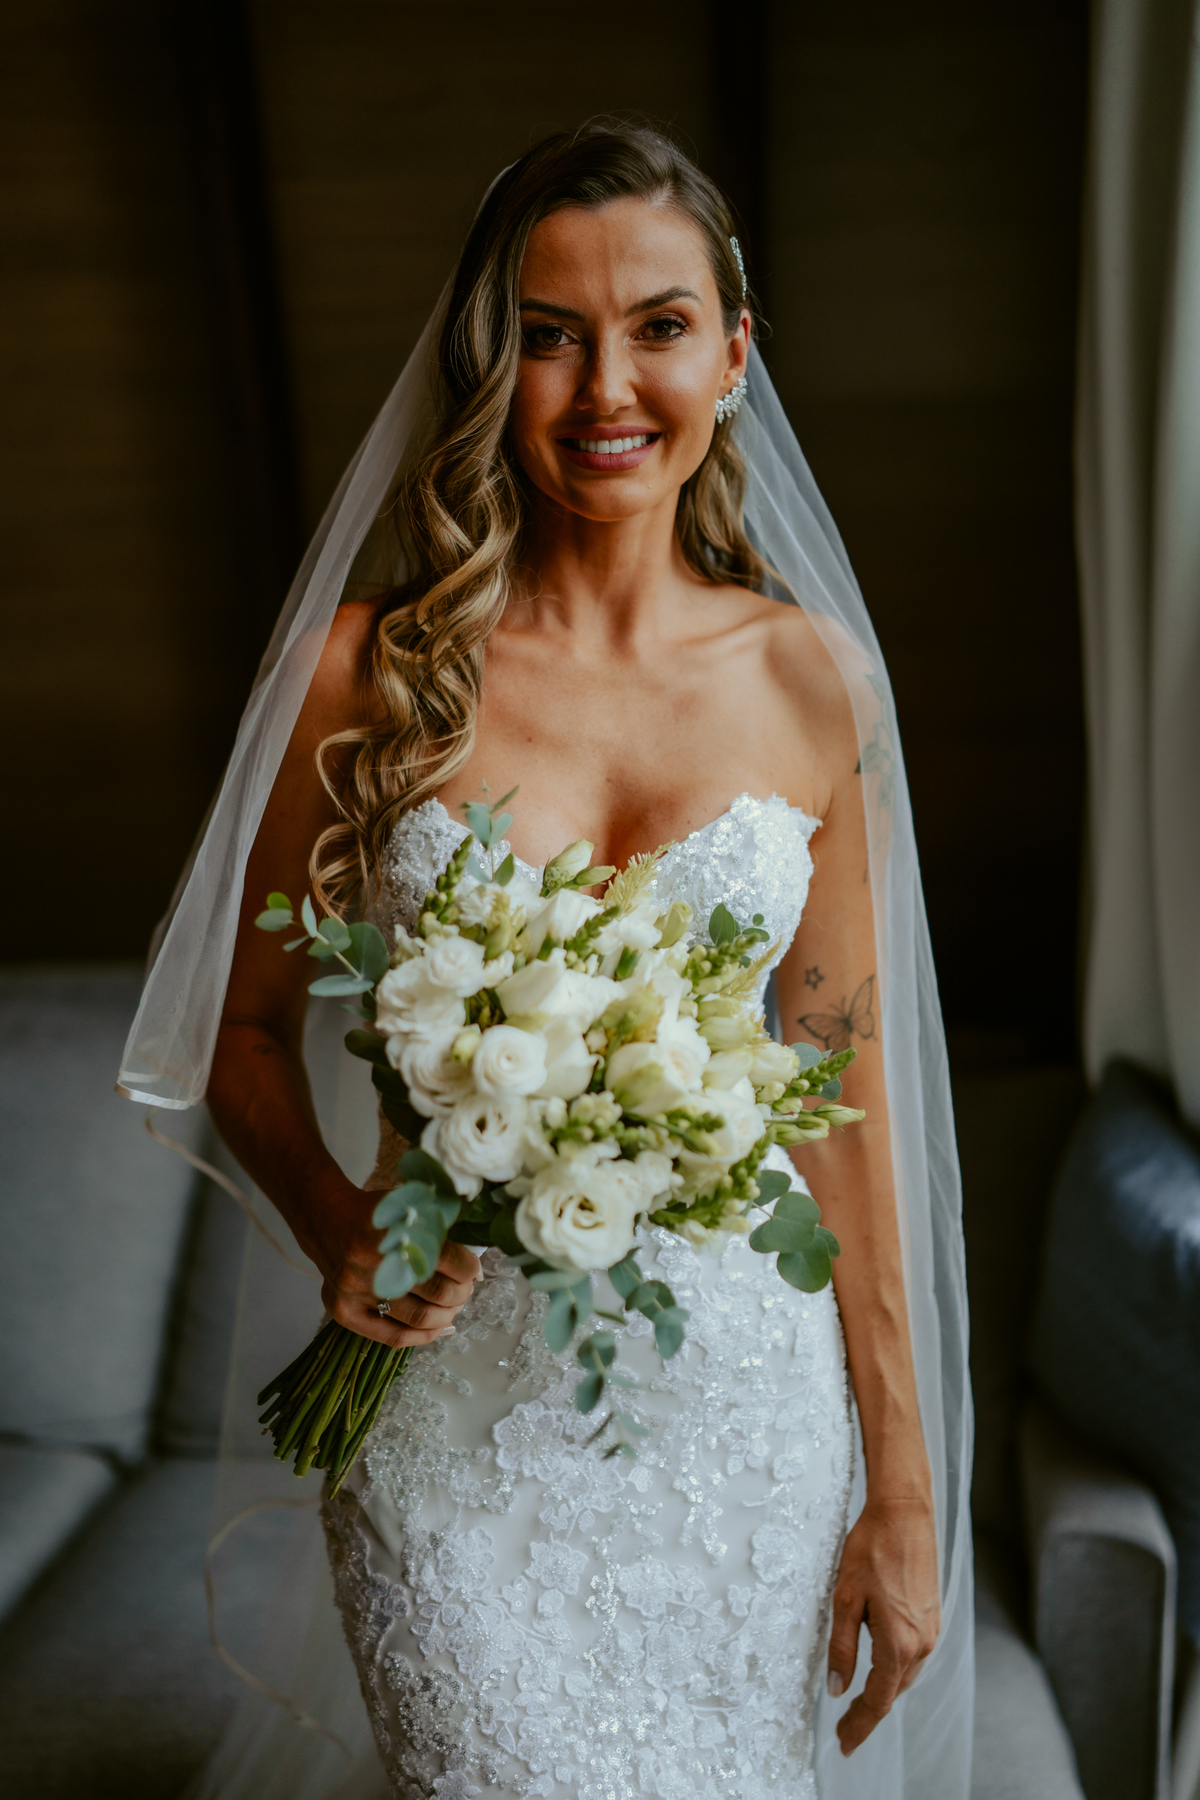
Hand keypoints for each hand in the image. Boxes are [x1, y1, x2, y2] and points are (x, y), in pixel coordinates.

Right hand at [296, 1172, 480, 1350]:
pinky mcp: (344, 1312)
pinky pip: (392, 1337)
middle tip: (465, 1288)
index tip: (474, 1269)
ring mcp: (354, 1292)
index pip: (444, 1257)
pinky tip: (439, 1327)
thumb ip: (440, 1228)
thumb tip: (475, 1266)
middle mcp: (369, 1263)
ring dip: (447, 1315)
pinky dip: (423, 1336)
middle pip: (436, 1291)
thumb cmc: (376, 1214)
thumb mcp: (407, 1206)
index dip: (468, 1267)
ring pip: (419, 1318)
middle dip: (461, 1292)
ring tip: (452, 1306)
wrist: (326, 1221)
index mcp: (389, 1230)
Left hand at [826, 1494, 940, 1754]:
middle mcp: (922, 1642)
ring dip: (884, 1691)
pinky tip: (883, 1668)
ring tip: (860, 1706)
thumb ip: (842, 1647)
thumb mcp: (844, 1597)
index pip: (878, 1700)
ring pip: (906, 1674)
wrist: (905, 1512)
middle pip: (894, 1691)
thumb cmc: (871, 1548)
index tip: (844, 1743)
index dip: (860, 1725)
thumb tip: (838, 1687)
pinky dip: (897, 1670)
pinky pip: (915, 1655)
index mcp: (899, 1643)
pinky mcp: (933, 1615)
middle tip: (846, 1730)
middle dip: (870, 1713)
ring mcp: (932, 1629)